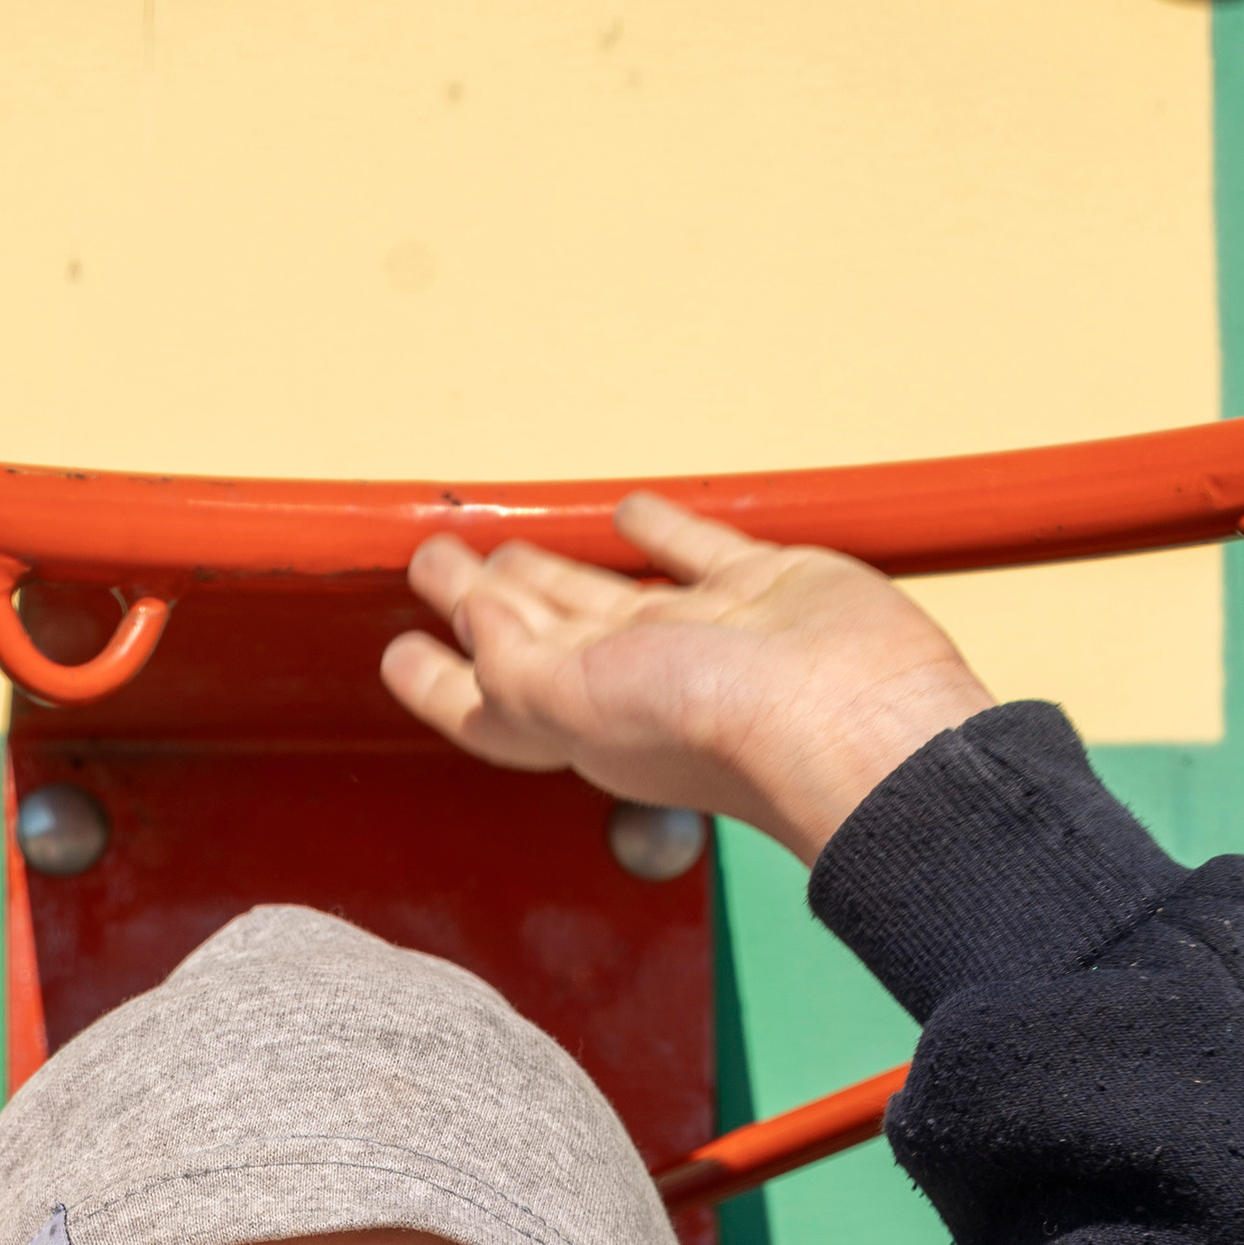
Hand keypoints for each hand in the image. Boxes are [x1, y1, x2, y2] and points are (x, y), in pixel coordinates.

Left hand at [382, 492, 993, 864]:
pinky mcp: (762, 587)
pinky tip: (627, 515)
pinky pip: (693, 550)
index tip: (396, 651)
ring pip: (603, 593)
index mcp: (580, 720)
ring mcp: (700, 635)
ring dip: (550, 569)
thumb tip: (475, 614)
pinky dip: (657, 532)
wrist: (846, 713)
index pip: (487, 698)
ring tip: (504, 541)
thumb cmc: (714, 729)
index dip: (438, 678)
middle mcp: (634, 682)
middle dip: (479, 603)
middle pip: (535, 636)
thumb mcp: (573, 702)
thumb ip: (512, 662)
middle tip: (434, 561)